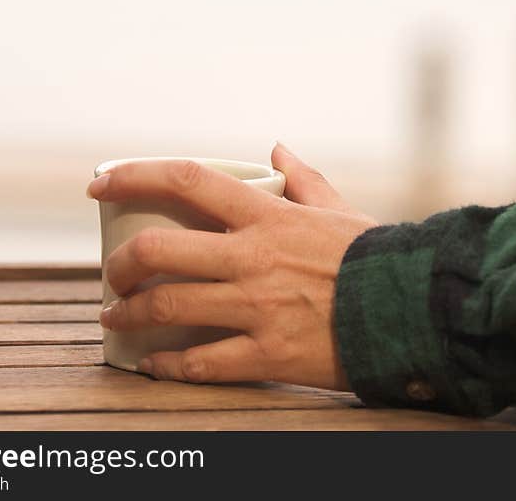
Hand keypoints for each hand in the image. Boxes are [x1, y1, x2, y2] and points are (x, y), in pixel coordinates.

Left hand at [87, 144, 377, 389]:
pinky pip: (201, 363)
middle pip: (159, 249)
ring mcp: (257, 308)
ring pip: (167, 308)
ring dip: (128, 313)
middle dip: (120, 262)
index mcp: (267, 217)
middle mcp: (253, 258)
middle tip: (110, 273)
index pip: (186, 180)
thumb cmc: (374, 257)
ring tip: (115, 317)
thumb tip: (277, 149)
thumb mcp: (338, 209)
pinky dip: (167, 366)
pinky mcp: (267, 355)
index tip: (100, 182)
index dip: (133, 175)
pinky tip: (153, 364)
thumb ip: (303, 179)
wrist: (415, 311)